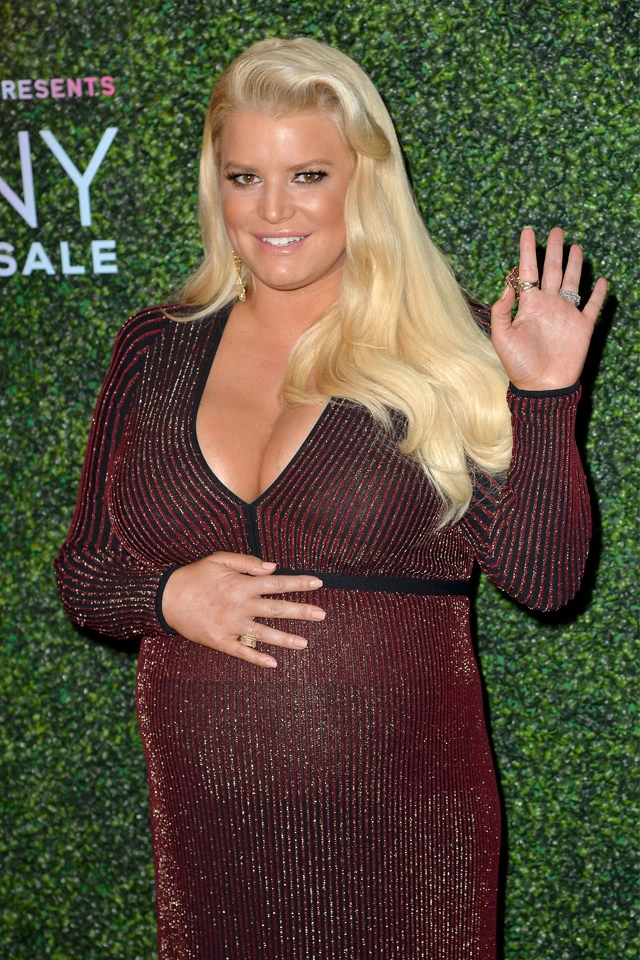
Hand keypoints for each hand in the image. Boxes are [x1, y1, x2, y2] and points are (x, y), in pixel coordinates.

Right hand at [161, 552, 324, 667]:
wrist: (165, 598)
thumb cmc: (193, 576)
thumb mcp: (218, 559)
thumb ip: (247, 562)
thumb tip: (273, 566)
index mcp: (242, 585)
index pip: (277, 583)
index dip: (299, 583)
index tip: (318, 583)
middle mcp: (240, 606)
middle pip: (277, 609)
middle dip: (301, 611)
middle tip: (322, 615)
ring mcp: (231, 625)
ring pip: (264, 634)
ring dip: (286, 639)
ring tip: (305, 643)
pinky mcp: (219, 641)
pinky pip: (242, 651)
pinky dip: (257, 659)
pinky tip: (273, 664)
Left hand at [490, 226, 607, 390]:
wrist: (541, 387)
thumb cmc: (518, 365)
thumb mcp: (501, 337)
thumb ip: (501, 310)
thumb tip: (507, 284)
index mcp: (528, 305)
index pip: (527, 271)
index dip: (527, 251)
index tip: (527, 230)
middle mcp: (548, 305)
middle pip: (552, 270)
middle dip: (553, 250)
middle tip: (556, 230)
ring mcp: (566, 314)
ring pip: (572, 282)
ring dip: (574, 264)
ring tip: (575, 246)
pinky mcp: (582, 327)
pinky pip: (592, 306)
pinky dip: (599, 294)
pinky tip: (602, 281)